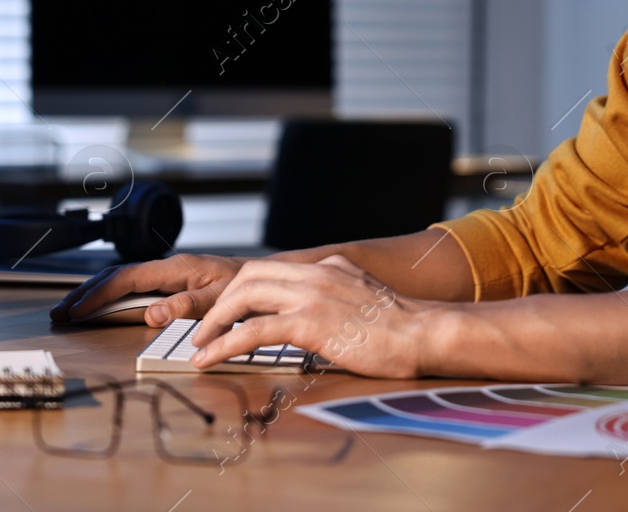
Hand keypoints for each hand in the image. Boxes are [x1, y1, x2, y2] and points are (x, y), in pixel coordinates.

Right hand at [48, 253, 247, 325]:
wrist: (265, 276)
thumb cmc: (247, 288)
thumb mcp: (221, 299)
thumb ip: (188, 306)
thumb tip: (152, 313)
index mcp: (176, 269)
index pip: (127, 280)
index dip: (98, 296)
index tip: (76, 312)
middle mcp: (168, 268)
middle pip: (116, 277)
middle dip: (86, 294)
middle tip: (60, 313)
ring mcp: (169, 274)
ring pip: (122, 280)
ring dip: (95, 295)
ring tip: (71, 311)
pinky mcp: (172, 282)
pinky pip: (135, 286)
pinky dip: (112, 296)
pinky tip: (101, 307)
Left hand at [190, 255, 436, 378]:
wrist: (426, 333)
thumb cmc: (403, 330)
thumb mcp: (366, 300)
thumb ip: (339, 299)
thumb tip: (319, 318)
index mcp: (329, 267)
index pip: (270, 270)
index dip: (240, 291)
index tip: (226, 313)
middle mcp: (316, 273)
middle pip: (249, 277)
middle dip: (221, 303)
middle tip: (206, 330)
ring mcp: (312, 294)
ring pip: (244, 297)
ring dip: (215, 322)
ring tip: (201, 345)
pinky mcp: (310, 322)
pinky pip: (253, 330)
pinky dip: (225, 343)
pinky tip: (210, 359)